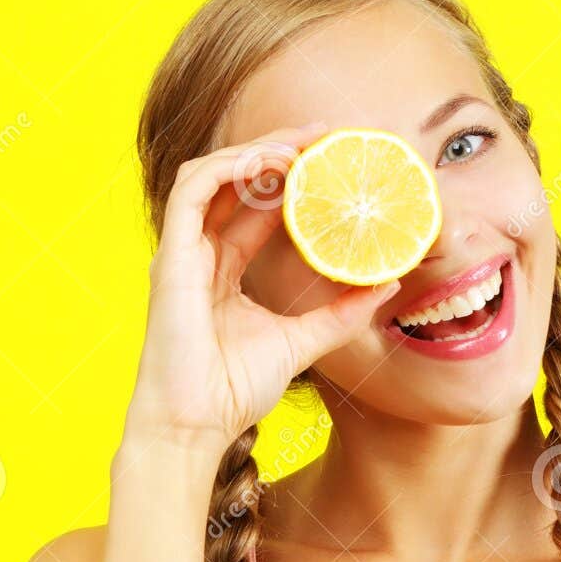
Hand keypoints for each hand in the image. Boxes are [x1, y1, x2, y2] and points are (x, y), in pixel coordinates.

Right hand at [124, 123, 400, 454]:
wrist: (195, 424)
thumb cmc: (233, 391)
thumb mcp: (303, 342)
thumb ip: (340, 312)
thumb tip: (388, 283)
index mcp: (224, 271)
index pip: (258, 208)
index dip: (292, 180)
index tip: (333, 163)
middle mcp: (200, 254)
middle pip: (238, 183)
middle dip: (280, 152)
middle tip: (327, 137)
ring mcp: (183, 251)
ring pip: (215, 174)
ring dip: (258, 151)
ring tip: (304, 145)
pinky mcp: (172, 254)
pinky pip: (195, 186)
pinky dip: (233, 166)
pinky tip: (274, 163)